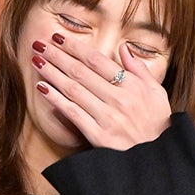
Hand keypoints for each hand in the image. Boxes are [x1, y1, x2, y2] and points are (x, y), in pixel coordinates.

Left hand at [31, 33, 170, 149]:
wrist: (158, 157)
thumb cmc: (157, 123)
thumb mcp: (157, 92)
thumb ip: (139, 69)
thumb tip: (123, 47)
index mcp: (132, 85)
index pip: (97, 60)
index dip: (75, 47)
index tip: (58, 37)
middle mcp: (119, 98)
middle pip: (81, 72)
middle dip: (57, 56)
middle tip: (38, 44)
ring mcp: (107, 116)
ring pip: (73, 89)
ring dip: (52, 73)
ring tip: (37, 61)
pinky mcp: (98, 135)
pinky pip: (72, 113)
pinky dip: (55, 99)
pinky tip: (41, 88)